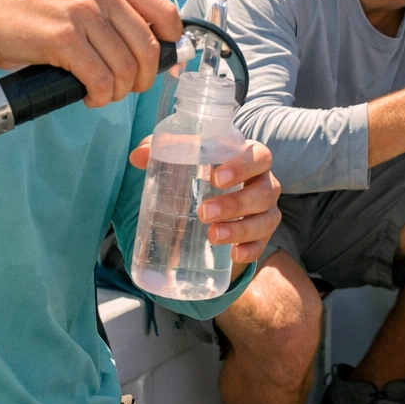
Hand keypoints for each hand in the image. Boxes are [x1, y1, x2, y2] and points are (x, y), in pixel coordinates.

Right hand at [0, 0, 182, 106]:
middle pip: (148, 47)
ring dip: (119, 91)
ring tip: (104, 93)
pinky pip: (101, 79)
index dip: (172, 45)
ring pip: (126, 67)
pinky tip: (91, 96)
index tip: (167, 65)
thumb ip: (119, 12)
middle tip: (129, 88)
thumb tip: (160, 46)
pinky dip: (100, 95)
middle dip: (143, 78)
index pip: (165, 13)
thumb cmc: (38, 13)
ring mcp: (82, 12)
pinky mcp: (64, 38)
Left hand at [129, 138, 281, 264]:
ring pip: (266, 220)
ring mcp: (266, 210)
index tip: (216, 178)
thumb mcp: (188, 157)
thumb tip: (138, 156)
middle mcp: (265, 183)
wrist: (217, 196)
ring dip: (241, 229)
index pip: (259, 156)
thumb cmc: (203, 170)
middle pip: (264, 192)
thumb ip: (164, 150)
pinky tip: (233, 254)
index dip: (243, 166)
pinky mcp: (262, 234)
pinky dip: (251, 250)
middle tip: (204, 212)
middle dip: (236, 204)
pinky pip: (263, 244)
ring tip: (212, 235)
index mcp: (251, 158)